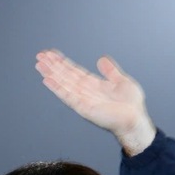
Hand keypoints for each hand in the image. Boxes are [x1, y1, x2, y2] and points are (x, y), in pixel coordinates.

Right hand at [35, 50, 155, 155]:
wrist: (135, 119)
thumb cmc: (131, 105)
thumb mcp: (122, 81)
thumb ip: (110, 70)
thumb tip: (102, 59)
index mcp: (93, 84)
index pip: (73, 71)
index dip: (62, 62)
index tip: (51, 54)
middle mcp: (85, 91)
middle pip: (65, 75)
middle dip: (52, 65)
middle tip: (40, 55)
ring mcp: (82, 99)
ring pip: (63, 83)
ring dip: (50, 73)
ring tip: (39, 64)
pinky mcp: (82, 107)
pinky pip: (67, 95)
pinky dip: (57, 87)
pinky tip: (47, 80)